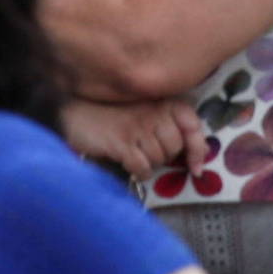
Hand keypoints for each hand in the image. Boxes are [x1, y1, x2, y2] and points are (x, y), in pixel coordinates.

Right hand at [62, 98, 207, 181]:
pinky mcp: (121, 142)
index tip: (196, 168)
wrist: (74, 111)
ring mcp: (137, 127)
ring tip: (134, 153)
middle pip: (174, 147)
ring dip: (149, 163)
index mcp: (162, 101)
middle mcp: (153, 112)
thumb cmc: (112, 112)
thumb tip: (195, 154)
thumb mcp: (144, 110)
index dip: (197, 149)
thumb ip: (168, 123)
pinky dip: (139, 172)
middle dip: (164, 156)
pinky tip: (129, 164)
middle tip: (147, 150)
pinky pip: (143, 167)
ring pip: (159, 159)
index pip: (192, 124)